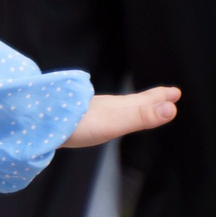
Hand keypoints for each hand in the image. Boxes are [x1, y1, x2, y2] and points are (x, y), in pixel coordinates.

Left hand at [62, 86, 181, 147]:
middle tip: (167, 95)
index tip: (176, 92)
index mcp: (118, 106)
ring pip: (117, 106)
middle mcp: (105, 106)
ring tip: (138, 105)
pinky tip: (102, 118)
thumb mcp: (116, 121)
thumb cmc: (78, 124)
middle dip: (151, 99)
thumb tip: (172, 108)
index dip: (160, 97)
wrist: (39, 121)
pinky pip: (100, 114)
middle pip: (133, 101)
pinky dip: (111, 114)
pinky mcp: (76, 119)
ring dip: (132, 105)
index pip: (145, 100)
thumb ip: (143, 116)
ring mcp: (90, 111)